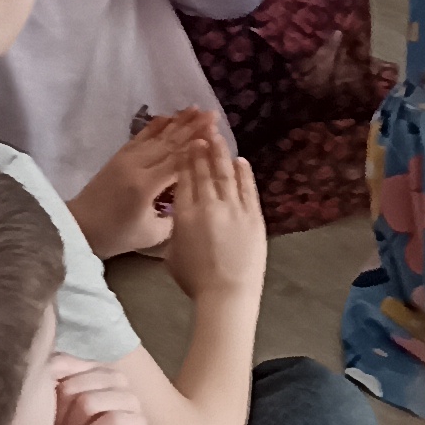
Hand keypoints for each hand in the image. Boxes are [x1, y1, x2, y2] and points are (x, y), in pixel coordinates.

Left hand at [44, 355, 153, 424]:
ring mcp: (130, 400)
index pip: (61, 361)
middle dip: (58, 413)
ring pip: (90, 401)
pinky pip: (111, 421)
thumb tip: (32, 378)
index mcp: (91, 370)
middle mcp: (114, 378)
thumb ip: (42, 397)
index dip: (45, 389)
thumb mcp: (49, 422)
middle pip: (72, 383)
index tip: (44, 414)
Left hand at [70, 109, 206, 257]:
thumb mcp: (151, 235)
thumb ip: (175, 218)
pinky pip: (142, 136)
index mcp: (145, 186)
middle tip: (213, 114)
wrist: (79, 227)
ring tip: (196, 108)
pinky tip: (169, 116)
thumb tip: (193, 200)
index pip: (177, 161)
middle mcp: (137, 166)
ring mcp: (127, 158)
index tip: (216, 133)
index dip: (197, 147)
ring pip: (157, 135)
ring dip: (178, 121)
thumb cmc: (116, 235)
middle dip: (193, 127)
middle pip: (170, 143)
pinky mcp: (119, 156)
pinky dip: (157, 125)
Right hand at [160, 121, 265, 311]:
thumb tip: (180, 216)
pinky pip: (247, 189)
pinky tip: (239, 160)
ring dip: (221, 153)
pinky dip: (243, 173)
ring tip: (217, 135)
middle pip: (204, 170)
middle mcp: (208, 206)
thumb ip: (176, 229)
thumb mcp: (172, 254)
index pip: (184, 179)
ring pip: (225, 174)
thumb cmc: (195, 281)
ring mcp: (233, 209)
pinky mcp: (253, 216)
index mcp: (184, 215)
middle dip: (202, 148)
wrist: (226, 295)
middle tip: (202, 129)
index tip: (186, 143)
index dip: (185, 159)